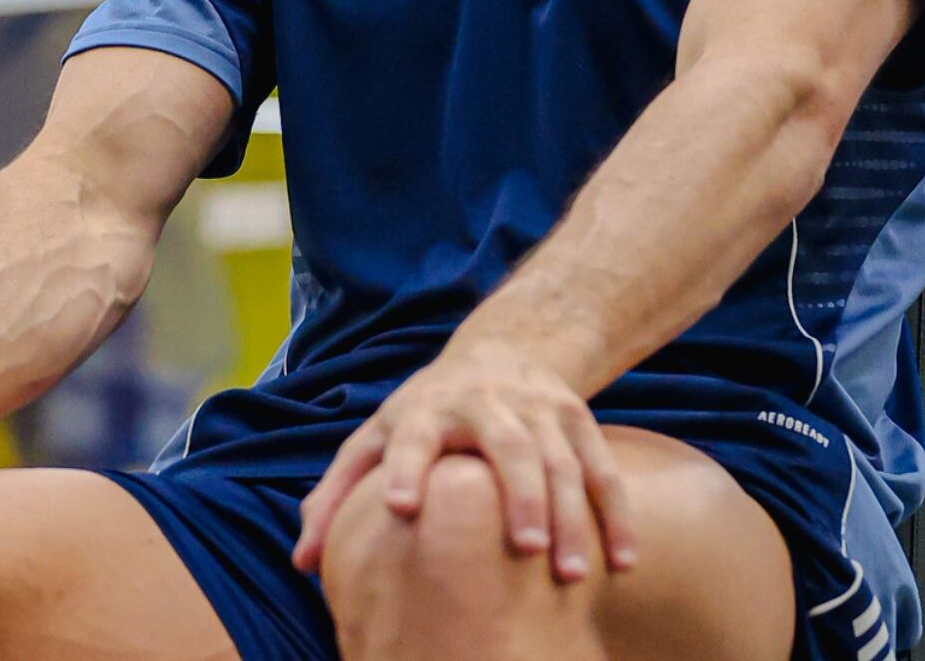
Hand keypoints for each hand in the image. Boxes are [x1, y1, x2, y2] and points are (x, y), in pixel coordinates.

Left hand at [292, 339, 635, 583]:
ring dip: (570, 515)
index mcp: (426, 408)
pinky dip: (617, 513)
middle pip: (506, 445)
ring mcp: (538, 411)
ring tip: (570, 574)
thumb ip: (336, 494)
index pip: (411, 435)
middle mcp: (484, 404)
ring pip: (561, 461)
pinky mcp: (577, 420)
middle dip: (519, 494)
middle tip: (525, 548)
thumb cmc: (425, 413)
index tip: (400, 507)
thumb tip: (301, 560)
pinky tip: (623, 562)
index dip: (403, 467)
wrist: (504, 349)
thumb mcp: (377, 436)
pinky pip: (602, 469)